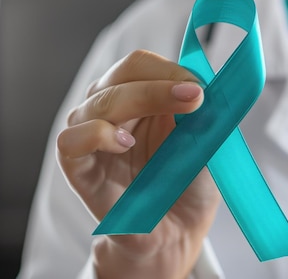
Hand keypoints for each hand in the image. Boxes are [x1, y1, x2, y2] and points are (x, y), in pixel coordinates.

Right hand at [57, 50, 219, 278]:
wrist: (179, 230)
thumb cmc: (190, 182)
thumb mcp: (207, 140)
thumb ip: (203, 111)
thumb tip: (206, 83)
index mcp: (143, 98)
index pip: (141, 65)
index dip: (169, 69)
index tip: (200, 87)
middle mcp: (114, 112)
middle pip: (120, 75)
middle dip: (160, 82)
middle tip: (194, 95)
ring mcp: (95, 139)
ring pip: (96, 101)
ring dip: (138, 99)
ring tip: (174, 114)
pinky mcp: (81, 170)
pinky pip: (71, 142)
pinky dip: (96, 134)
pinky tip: (125, 144)